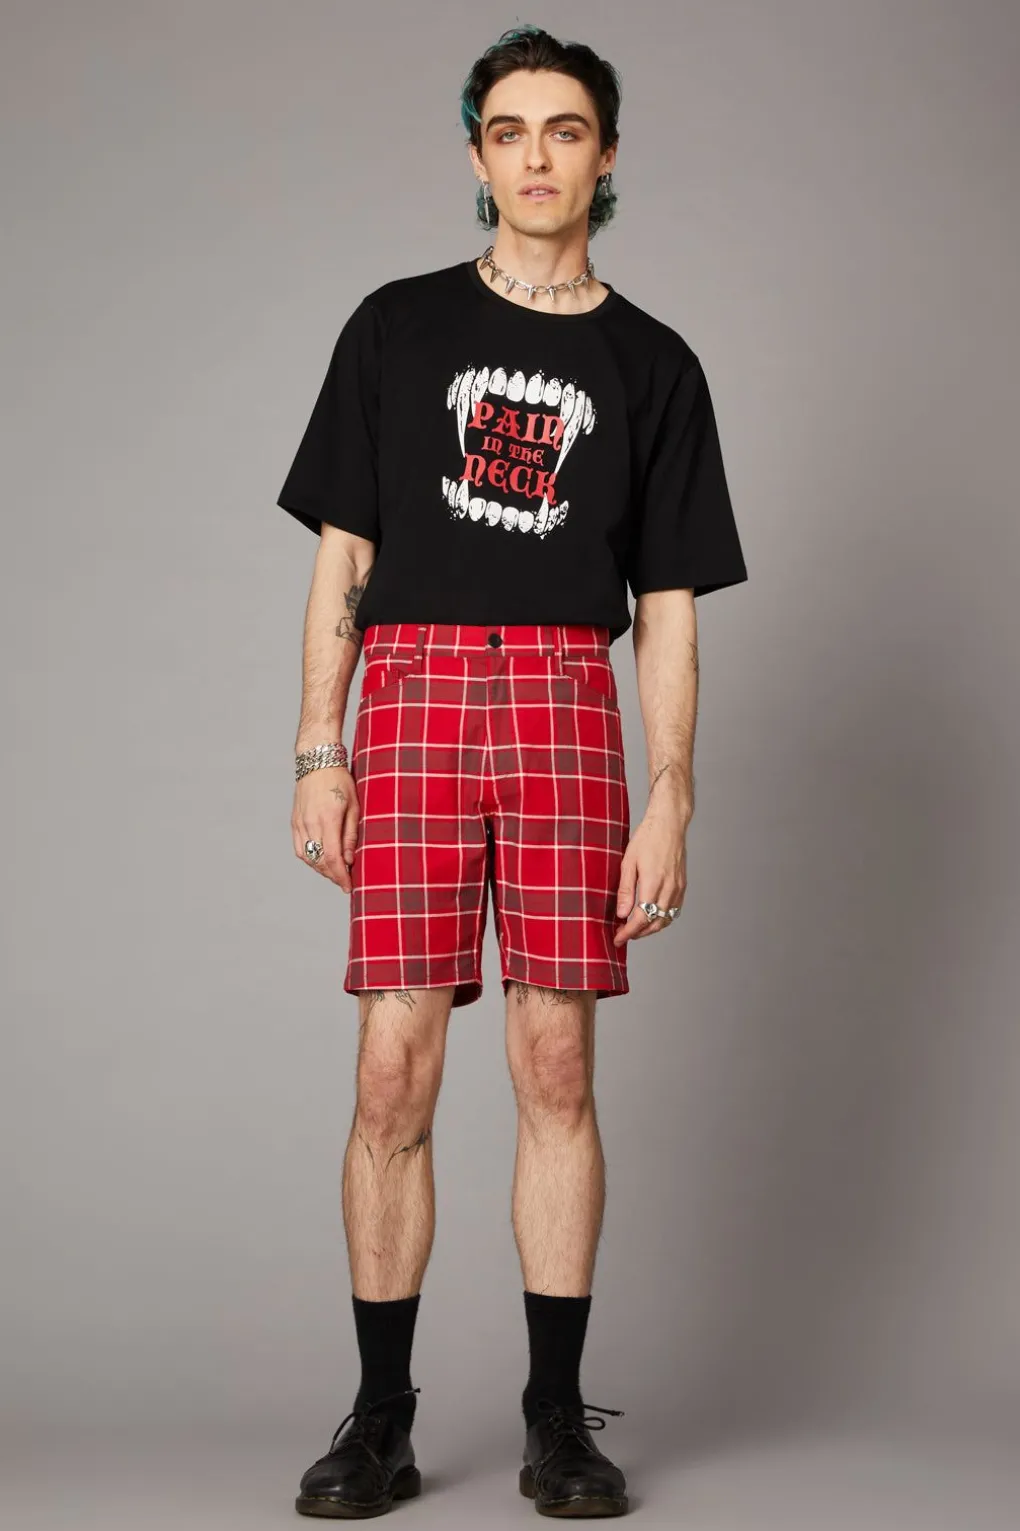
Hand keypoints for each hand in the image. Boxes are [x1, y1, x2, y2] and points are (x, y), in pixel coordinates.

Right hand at [292, 766, 359, 892]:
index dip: (340, 876)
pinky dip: (309, 859)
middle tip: (345, 881)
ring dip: (321, 869)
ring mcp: (299, 823)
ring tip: (335, 872)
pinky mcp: (294, 822)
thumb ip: (351, 835)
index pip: (332, 858)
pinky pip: (299, 849)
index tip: (348, 886)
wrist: (317, 762)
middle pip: (319, 861)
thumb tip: (348, 860)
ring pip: (308, 858)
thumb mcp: (354, 806)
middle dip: (333, 875)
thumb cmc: (341, 781)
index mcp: (328, 819)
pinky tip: (320, 861)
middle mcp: (310, 823)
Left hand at [613, 810, 687, 945]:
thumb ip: (625, 890)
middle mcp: (669, 889)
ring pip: (666, 919)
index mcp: (653, 883)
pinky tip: (651, 917)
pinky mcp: (683, 885)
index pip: (641, 919)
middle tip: (623, 935)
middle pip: (654, 923)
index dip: (628, 932)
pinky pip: (674, 910)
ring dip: (650, 928)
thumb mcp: (628, 862)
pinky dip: (662, 919)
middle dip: (638, 934)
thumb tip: (621, 913)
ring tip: (635, 928)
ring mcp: (678, 888)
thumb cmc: (647, 838)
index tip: (618, 939)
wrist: (669, 824)